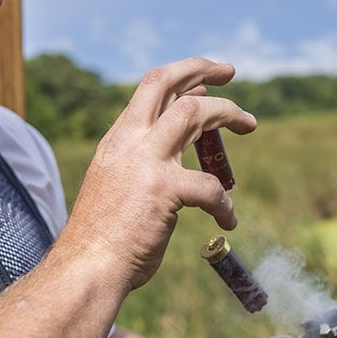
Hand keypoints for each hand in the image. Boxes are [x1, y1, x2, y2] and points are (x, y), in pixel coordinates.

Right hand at [59, 57, 256, 290]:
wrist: (87, 268)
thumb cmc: (102, 239)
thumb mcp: (115, 187)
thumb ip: (138, 167)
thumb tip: (171, 160)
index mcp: (117, 142)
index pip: (148, 91)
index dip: (180, 79)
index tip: (204, 84)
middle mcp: (129, 143)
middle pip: (167, 84)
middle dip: (201, 68)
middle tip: (230, 71)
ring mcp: (146, 164)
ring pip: (194, 112)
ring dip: (227, 112)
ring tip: (249, 124)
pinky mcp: (164, 191)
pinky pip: (210, 187)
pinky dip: (225, 205)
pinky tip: (228, 221)